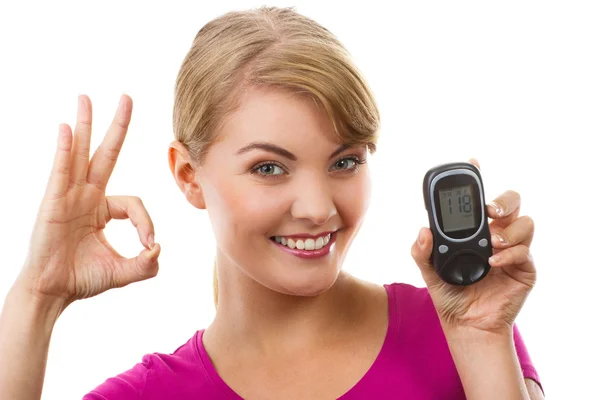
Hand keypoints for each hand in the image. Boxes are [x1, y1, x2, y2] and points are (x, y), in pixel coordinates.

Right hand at [15, 94, 160, 308]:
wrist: (53, 292)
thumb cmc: (83, 279)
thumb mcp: (124, 272)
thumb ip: (146, 265)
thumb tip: (158, 249)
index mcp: (103, 209)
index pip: (135, 203)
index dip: (146, 222)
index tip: (149, 244)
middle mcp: (87, 196)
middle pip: (106, 154)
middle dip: (117, 127)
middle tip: (128, 98)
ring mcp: (69, 196)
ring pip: (80, 154)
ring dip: (85, 124)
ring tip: (86, 98)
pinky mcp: (53, 202)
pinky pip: (60, 171)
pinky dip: (64, 150)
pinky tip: (65, 128)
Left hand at [411, 159, 535, 334]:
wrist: (465, 324)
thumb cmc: (449, 294)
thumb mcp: (428, 272)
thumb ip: (421, 252)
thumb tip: (422, 230)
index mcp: (473, 229)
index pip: (479, 198)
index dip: (477, 178)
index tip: (472, 162)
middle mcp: (496, 233)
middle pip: (511, 201)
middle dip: (503, 200)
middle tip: (490, 211)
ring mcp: (512, 249)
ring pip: (525, 222)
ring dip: (507, 231)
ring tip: (491, 245)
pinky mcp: (524, 268)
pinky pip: (525, 252)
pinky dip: (509, 255)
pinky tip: (493, 263)